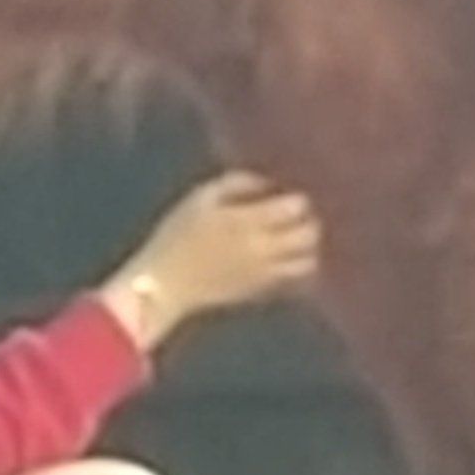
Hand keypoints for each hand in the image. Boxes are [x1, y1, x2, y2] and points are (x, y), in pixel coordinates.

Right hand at [94, 171, 320, 351]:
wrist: (165, 285)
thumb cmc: (177, 235)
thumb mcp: (199, 198)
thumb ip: (235, 183)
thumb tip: (266, 183)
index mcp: (246, 221)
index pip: (294, 208)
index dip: (297, 199)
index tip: (289, 195)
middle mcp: (263, 248)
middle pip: (308, 234)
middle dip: (308, 222)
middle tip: (297, 216)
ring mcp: (265, 273)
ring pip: (308, 261)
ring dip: (307, 247)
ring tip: (295, 238)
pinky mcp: (262, 291)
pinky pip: (294, 279)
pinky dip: (297, 267)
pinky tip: (285, 258)